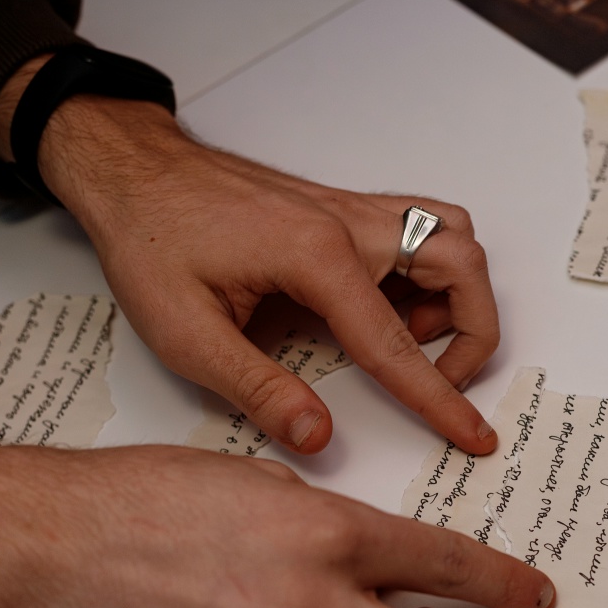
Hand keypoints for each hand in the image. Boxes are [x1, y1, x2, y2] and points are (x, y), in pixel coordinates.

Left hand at [31, 92, 500, 455]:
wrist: (132, 172)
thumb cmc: (151, 241)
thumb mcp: (186, 335)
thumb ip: (257, 390)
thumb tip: (315, 435)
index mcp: (315, 257)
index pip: (397, 344)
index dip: (439, 400)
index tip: (474, 434)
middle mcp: (348, 224)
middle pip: (462, 264)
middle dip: (475, 331)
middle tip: (441, 380)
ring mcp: (350, 210)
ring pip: (453, 234)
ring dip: (457, 293)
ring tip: (412, 338)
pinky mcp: (343, 211)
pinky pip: (420, 228)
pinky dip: (430, 270)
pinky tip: (388, 306)